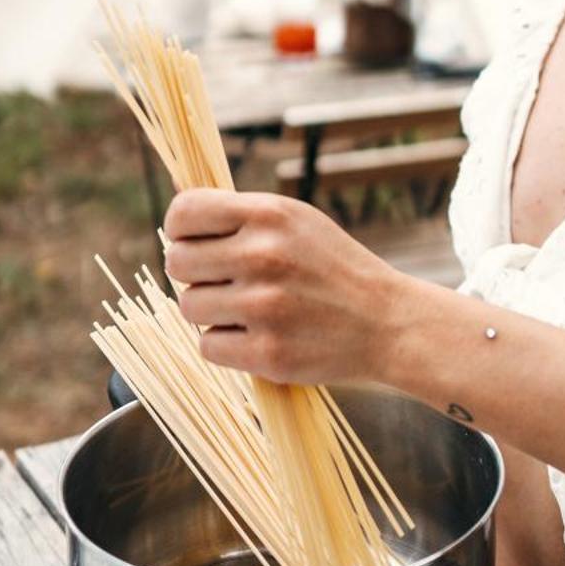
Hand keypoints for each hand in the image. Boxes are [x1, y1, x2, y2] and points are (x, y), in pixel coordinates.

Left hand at [163, 190, 410, 383]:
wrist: (387, 323)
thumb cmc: (332, 269)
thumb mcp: (295, 221)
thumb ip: (240, 217)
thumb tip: (177, 220)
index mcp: (269, 214)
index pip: (183, 213)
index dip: (181, 230)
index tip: (197, 243)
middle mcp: (263, 255)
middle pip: (177, 263)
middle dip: (196, 275)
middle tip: (228, 281)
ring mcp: (264, 306)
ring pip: (189, 308)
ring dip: (212, 313)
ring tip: (250, 310)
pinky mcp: (267, 352)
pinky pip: (208, 348)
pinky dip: (228, 346)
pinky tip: (260, 336)